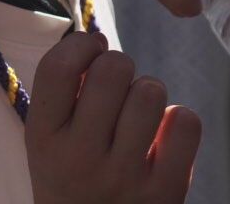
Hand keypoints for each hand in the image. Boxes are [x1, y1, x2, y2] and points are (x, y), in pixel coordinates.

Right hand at [27, 32, 201, 203]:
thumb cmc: (72, 175)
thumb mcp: (49, 139)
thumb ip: (65, 91)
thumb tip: (99, 40)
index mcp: (43, 140)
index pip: (58, 67)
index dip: (81, 45)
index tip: (91, 52)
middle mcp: (79, 159)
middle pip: (113, 68)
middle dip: (120, 67)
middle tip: (117, 89)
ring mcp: (124, 178)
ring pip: (151, 91)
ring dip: (148, 94)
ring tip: (138, 116)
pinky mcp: (164, 193)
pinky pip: (186, 123)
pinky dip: (180, 122)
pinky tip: (163, 137)